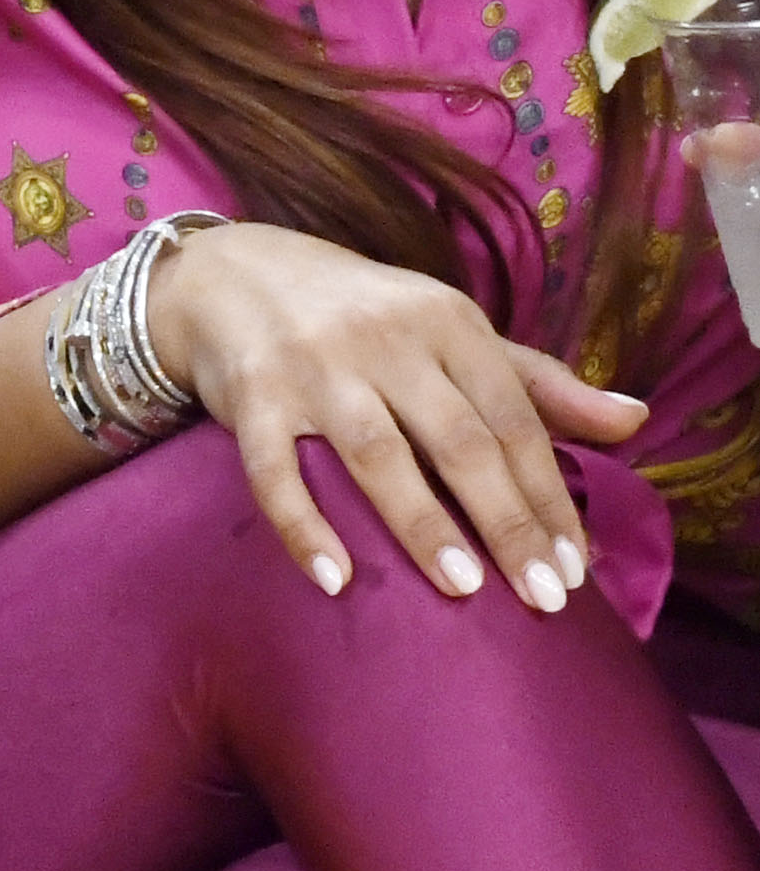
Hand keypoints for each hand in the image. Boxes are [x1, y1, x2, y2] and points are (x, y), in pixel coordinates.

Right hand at [145, 223, 644, 606]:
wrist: (234, 276)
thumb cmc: (361, 317)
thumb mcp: (453, 334)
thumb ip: (537, 383)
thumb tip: (635, 421)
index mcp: (450, 324)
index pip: (514, 421)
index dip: (548, 495)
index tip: (574, 565)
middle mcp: (388, 342)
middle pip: (460, 441)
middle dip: (506, 522)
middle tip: (541, 594)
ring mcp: (316, 369)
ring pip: (379, 455)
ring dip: (422, 525)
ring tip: (462, 589)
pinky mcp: (252, 398)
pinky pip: (276, 473)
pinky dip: (303, 527)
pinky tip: (334, 578)